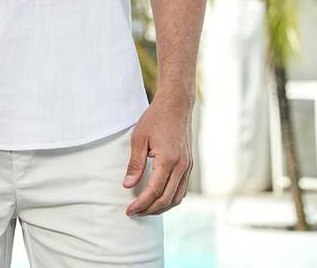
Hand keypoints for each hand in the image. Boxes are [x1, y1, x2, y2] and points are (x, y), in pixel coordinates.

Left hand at [121, 95, 193, 215]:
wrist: (176, 104)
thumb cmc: (155, 118)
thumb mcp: (139, 138)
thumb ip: (135, 164)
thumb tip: (128, 185)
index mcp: (168, 160)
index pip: (154, 191)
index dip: (141, 203)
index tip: (129, 210)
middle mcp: (181, 166)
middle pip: (167, 199)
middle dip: (150, 209)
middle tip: (135, 212)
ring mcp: (188, 166)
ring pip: (177, 197)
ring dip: (162, 207)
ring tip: (145, 208)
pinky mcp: (189, 164)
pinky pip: (182, 189)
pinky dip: (171, 198)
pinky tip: (159, 197)